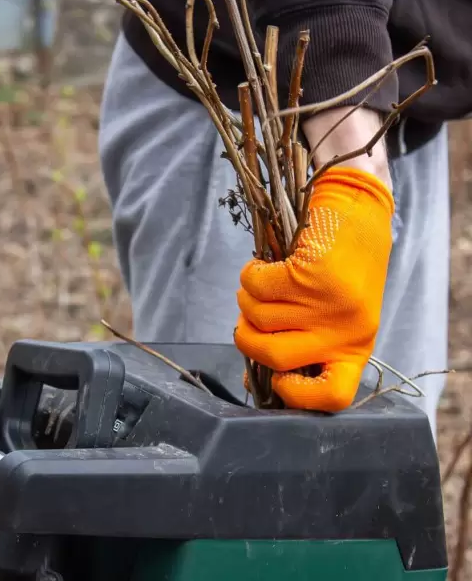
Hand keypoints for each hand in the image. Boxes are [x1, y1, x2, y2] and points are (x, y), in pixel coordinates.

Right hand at [234, 166, 394, 411]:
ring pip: (256, 316)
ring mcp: (328, 303)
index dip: (295, 396)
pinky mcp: (309, 273)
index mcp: (356, 348)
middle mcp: (345, 330)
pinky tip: (264, 264)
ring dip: (248, 298)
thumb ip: (303, 346)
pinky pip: (255, 286)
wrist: (358, 207)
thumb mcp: (334, 316)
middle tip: (250, 317)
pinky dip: (250, 274)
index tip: (276, 378)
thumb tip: (254, 383)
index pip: (332, 397)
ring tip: (264, 281)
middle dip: (247, 337)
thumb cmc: (341, 266)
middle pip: (273, 357)